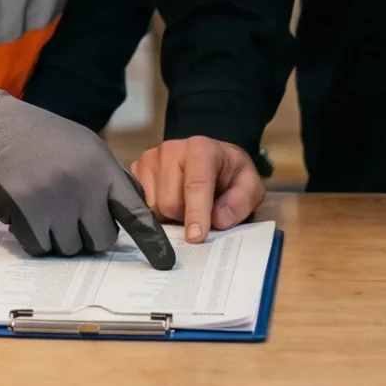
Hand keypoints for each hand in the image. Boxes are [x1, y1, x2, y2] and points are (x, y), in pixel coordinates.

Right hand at [0, 92, 175, 269]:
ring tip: (48, 204)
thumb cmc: (52, 141)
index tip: (165, 263)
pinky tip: (31, 211)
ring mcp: (53, 204)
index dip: (152, 241)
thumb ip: (115, 180)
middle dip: (90, 233)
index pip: (135, 213)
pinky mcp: (26, 215)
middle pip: (102, 241)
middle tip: (73, 211)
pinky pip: (41, 248)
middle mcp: (82, 189)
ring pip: (70, 248)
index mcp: (103, 171)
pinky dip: (36, 237)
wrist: (2, 130)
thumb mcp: (91, 149)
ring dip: (61, 235)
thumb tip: (140, 215)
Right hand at [133, 136, 263, 243]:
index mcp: (201, 149)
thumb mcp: (249, 186)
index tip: (196, 237)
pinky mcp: (136, 170)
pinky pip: (141, 205)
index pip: (195, 185)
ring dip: (170, 216)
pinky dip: (157, 212)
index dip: (196, 214)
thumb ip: (239, 202)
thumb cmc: (230, 174)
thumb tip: (218, 219)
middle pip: (170, 202)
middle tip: (201, 212)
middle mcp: (171, 149)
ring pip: (153, 207)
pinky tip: (170, 200)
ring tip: (186, 204)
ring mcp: (150, 159)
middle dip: (185, 217)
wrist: (213, 160)